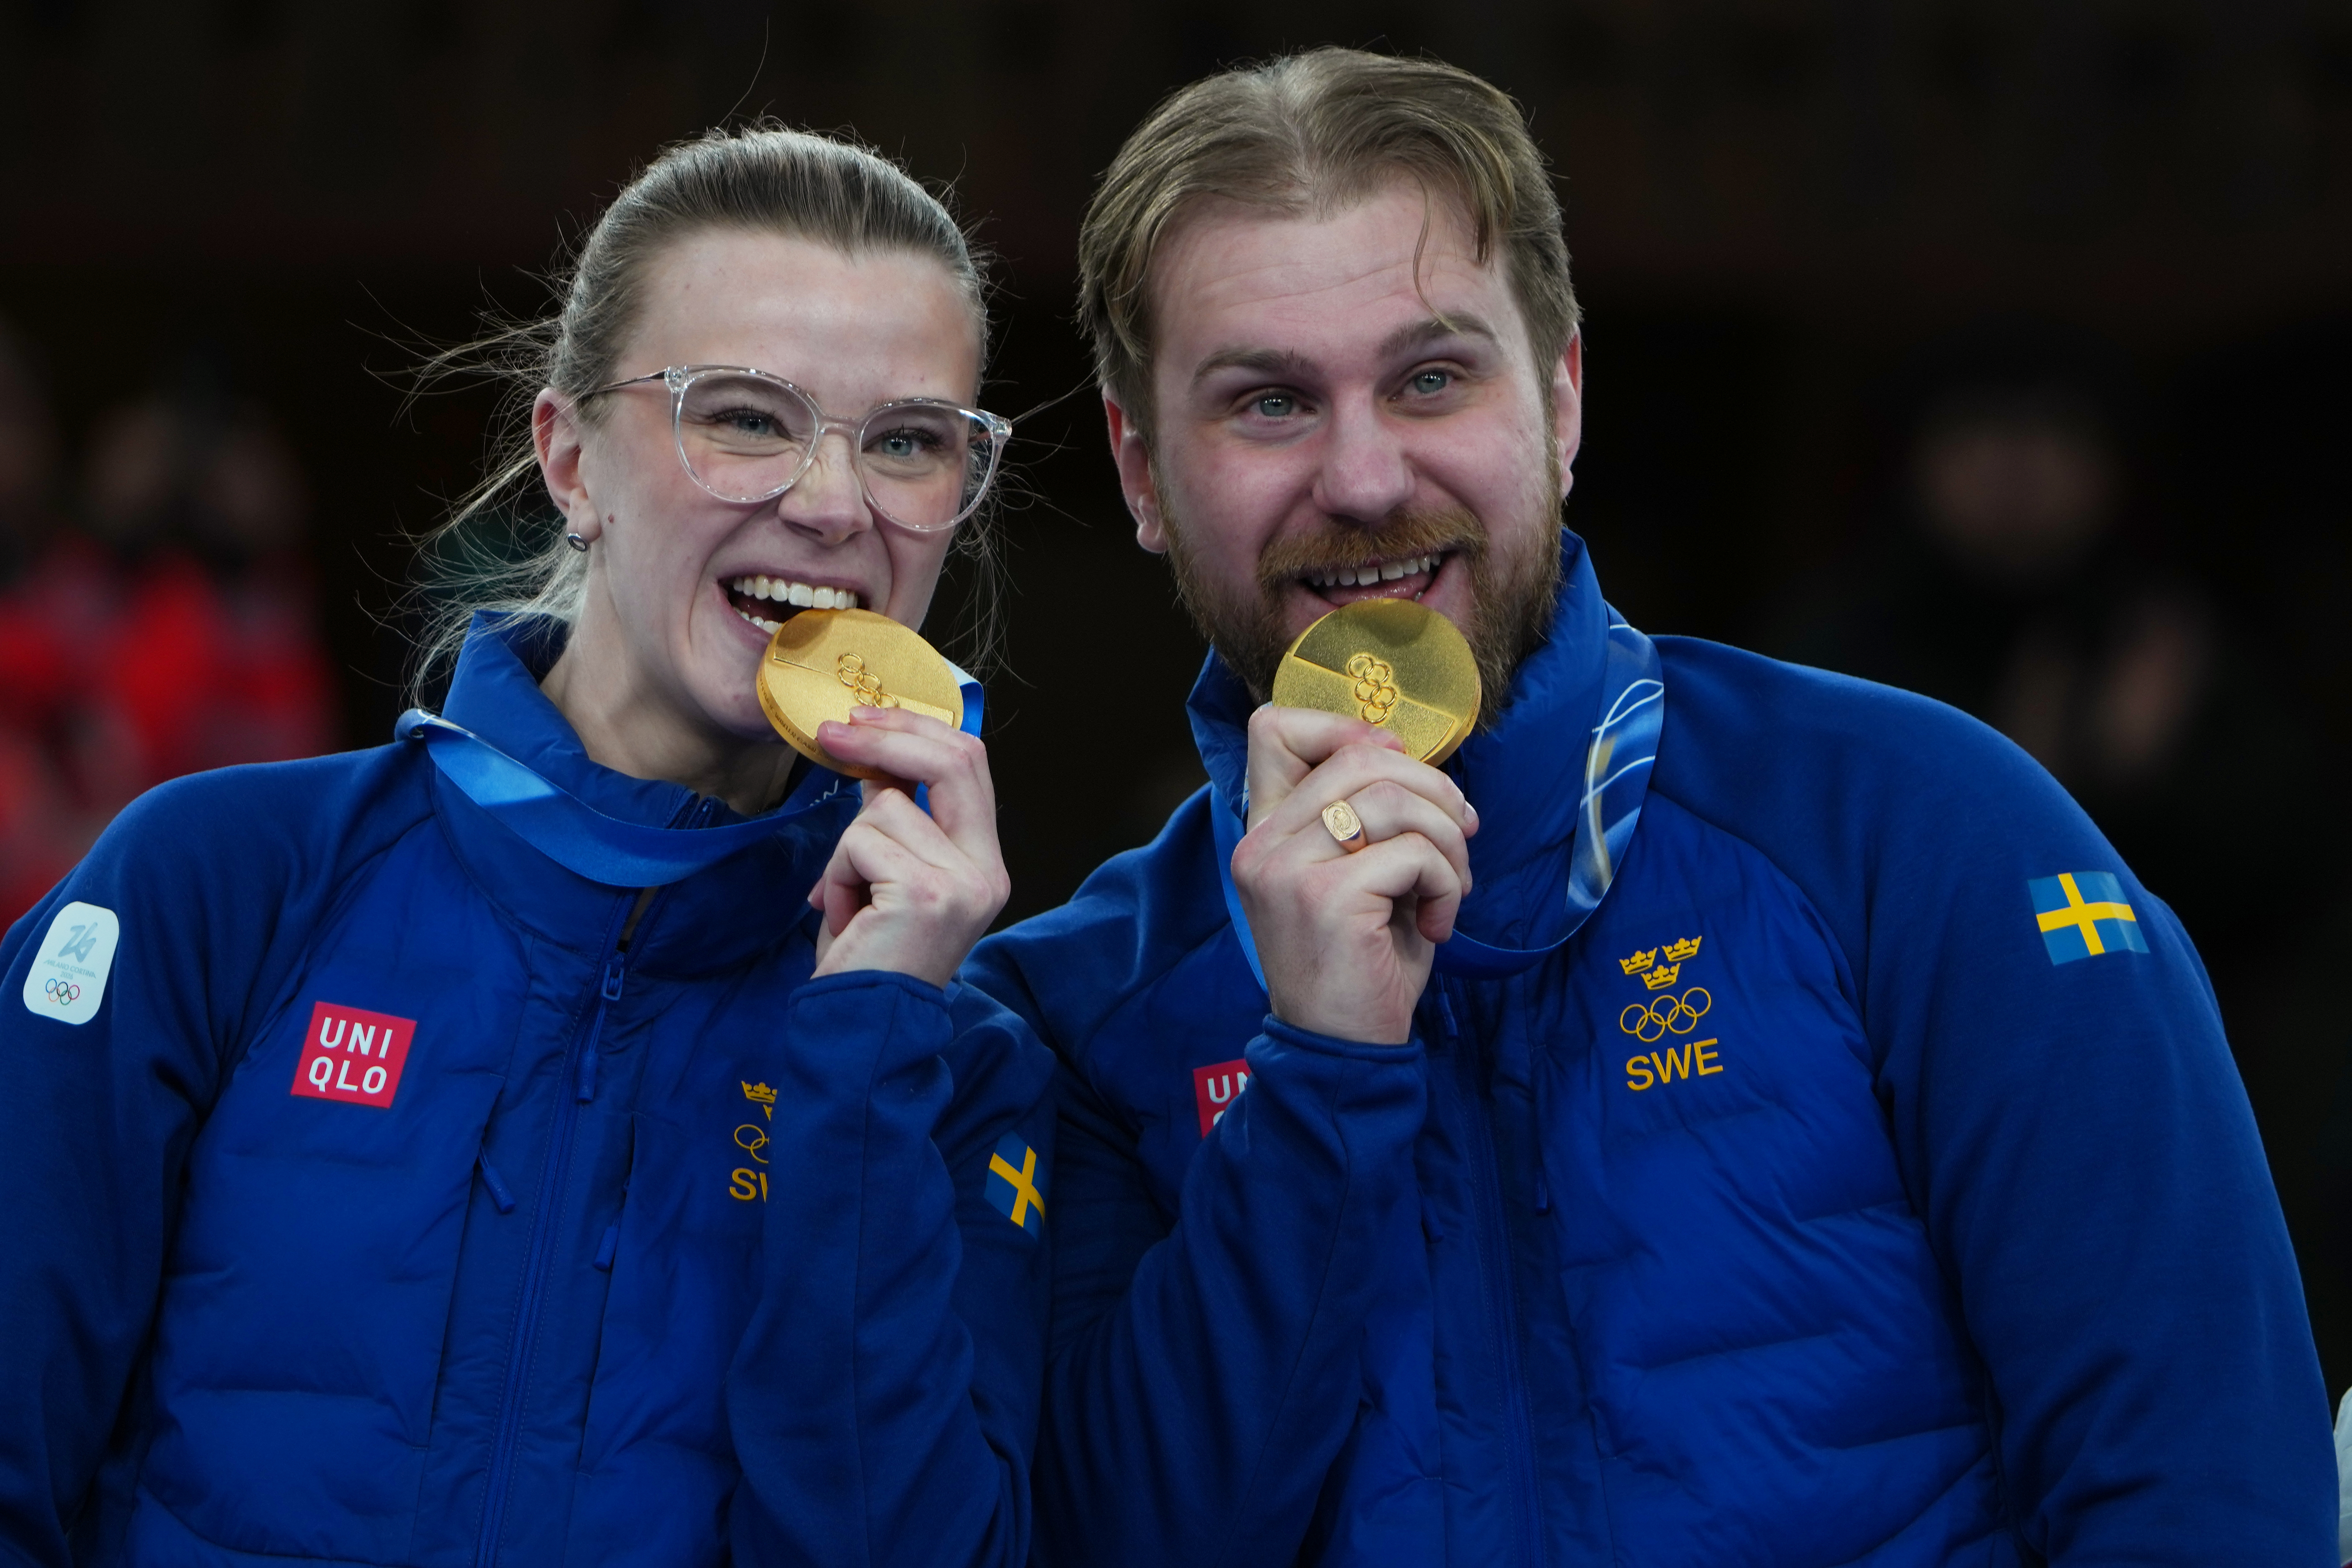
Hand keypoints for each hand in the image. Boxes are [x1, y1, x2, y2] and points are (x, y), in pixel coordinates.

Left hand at [801, 706, 1010, 989]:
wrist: (863, 1027)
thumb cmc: (871, 957)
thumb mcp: (888, 874)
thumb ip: (896, 818)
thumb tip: (873, 756)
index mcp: (986, 864)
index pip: (970, 765)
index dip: (916, 729)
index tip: (863, 719)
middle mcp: (988, 872)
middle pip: (952, 760)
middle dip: (885, 736)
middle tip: (831, 734)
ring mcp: (963, 882)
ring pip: (884, 809)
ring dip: (846, 852)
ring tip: (849, 903)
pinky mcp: (926, 893)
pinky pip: (859, 844)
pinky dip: (836, 878)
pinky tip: (846, 917)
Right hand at [1229, 705, 1477, 1044]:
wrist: (1341, 1053)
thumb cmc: (1361, 964)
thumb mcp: (1356, 875)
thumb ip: (1366, 816)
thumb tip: (1411, 759)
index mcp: (1264, 832)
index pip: (1275, 729)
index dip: (1349, 731)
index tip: (1399, 773)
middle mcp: (1262, 843)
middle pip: (1360, 756)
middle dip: (1432, 791)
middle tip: (1460, 836)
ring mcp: (1288, 869)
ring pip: (1393, 797)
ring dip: (1447, 839)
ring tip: (1452, 887)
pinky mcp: (1326, 897)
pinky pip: (1413, 852)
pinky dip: (1447, 883)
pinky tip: (1438, 923)